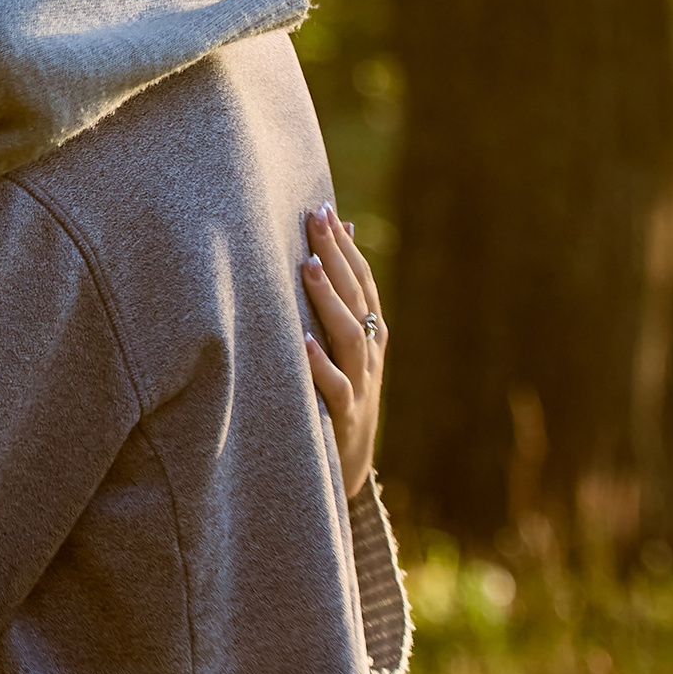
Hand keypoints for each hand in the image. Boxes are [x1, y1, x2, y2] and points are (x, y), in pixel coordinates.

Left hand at [300, 204, 385, 494]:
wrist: (347, 464)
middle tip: (314, 218)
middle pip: (356, 297)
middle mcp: (369, 352)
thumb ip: (341, 298)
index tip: (323, 208)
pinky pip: (334, 387)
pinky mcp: (342, 415)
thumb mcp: (343, 347)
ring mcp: (359, 383)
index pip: (360, 281)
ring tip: (307, 266)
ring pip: (349, 335)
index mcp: (369, 333)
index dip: (344, 246)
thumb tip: (341, 235)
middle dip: (336, 256)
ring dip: (329, 299)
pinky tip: (303, 342)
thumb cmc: (336, 394)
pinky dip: (320, 364)